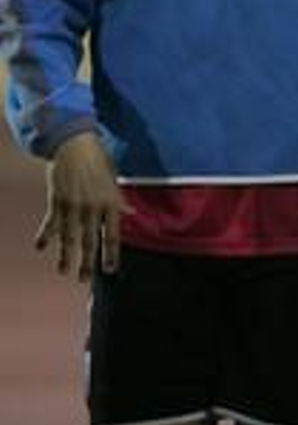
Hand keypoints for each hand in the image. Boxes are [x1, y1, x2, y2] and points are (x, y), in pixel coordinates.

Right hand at [36, 132, 126, 281]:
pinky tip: (40, 248)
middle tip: (84, 280)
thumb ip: (120, 201)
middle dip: (87, 263)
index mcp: (110, 202)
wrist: (74, 144)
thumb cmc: (98, 160)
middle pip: (89, 241)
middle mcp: (92, 207)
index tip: (110, 270)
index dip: (110, 255)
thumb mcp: (114, 180)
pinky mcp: (56, 200)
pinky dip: (45, 236)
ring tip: (64, 271)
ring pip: (68, 237)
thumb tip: (131, 216)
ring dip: (65, 256)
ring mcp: (73, 205)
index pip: (112, 235)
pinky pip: (50, 223)